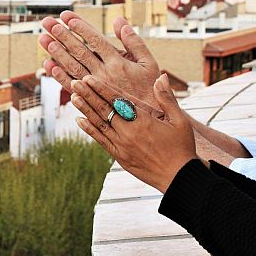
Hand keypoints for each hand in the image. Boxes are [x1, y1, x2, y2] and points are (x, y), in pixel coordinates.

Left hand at [39, 11, 160, 106]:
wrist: (148, 120)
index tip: (67, 16)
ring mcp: (95, 87)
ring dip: (57, 52)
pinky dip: (58, 75)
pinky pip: (70, 86)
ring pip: (72, 66)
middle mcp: (104, 73)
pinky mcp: (90, 99)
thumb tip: (119, 20)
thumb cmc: (148, 88)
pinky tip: (48, 64)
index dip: (81, 27)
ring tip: (43, 39)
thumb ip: (134, 41)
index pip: (96, 40)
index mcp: (119, 62)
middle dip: (62, 35)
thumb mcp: (148, 63)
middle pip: (80, 51)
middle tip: (48, 22)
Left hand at [70, 73, 196, 192]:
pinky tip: (80, 120)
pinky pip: (101, 140)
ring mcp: (122, 145)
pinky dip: (90, 130)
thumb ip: (167, 98)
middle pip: (104, 110)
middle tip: (75, 82)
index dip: (102, 88)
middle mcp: (128, 132)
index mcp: (143, 121)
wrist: (179, 178)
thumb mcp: (180, 121)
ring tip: (73, 96)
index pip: (117, 100)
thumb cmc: (182, 147)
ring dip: (85, 109)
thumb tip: (161, 76)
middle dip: (88, 95)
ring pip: (99, 124)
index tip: (89, 78)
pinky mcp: (119, 156)